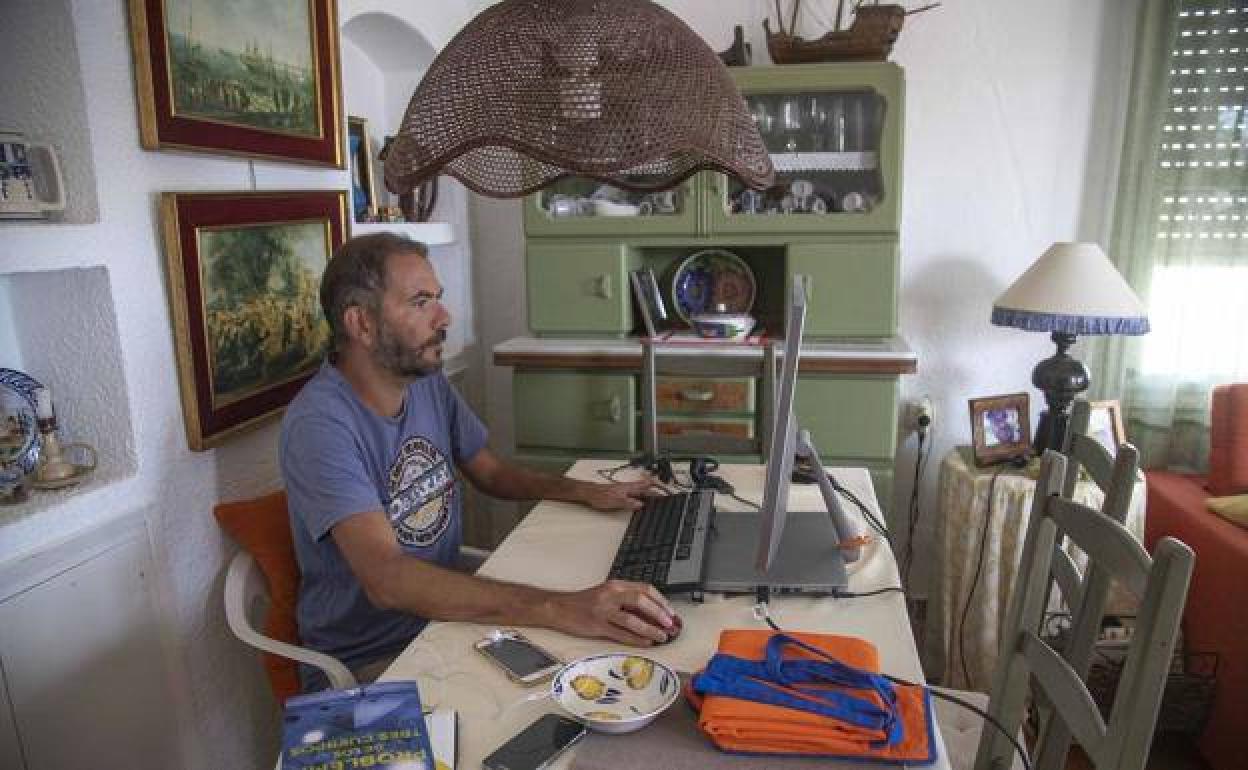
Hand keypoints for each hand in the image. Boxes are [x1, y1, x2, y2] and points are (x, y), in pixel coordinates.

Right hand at [548, 580, 678, 645]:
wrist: (558, 608)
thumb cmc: (584, 603)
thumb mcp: (607, 594)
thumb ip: (627, 600)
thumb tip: (653, 614)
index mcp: (616, 585)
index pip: (645, 588)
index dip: (661, 601)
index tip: (671, 612)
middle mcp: (610, 595)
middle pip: (641, 600)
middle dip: (659, 613)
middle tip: (670, 624)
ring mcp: (603, 610)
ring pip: (632, 619)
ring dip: (650, 629)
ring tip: (662, 637)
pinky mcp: (596, 625)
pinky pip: (620, 633)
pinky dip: (635, 639)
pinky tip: (646, 643)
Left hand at [578, 476, 662, 511]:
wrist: (589, 492)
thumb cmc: (601, 496)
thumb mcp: (616, 501)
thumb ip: (629, 503)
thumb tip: (642, 504)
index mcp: (630, 488)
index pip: (647, 488)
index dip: (657, 490)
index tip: (666, 494)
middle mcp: (629, 487)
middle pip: (646, 487)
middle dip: (655, 490)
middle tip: (665, 496)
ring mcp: (625, 489)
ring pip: (641, 489)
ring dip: (649, 492)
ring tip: (657, 496)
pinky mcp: (621, 492)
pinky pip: (635, 492)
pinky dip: (641, 494)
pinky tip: (641, 499)